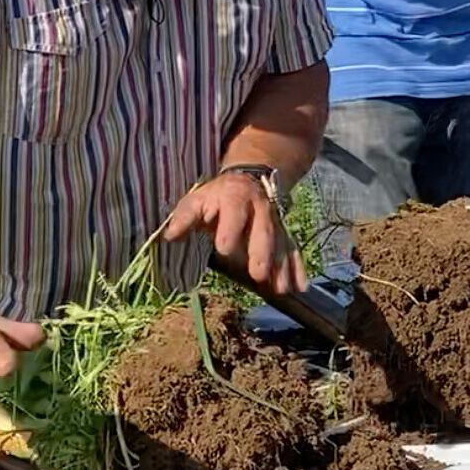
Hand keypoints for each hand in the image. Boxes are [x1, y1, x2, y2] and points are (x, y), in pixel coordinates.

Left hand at [164, 173, 306, 294]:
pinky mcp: (283, 234)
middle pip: (263, 230)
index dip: (230, 228)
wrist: (249, 180)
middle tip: (258, 274)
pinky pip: (292, 250)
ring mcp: (275, 222)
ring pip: (280, 243)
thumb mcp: (198, 199)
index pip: (234, 211)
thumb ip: (185, 217)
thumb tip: (169, 236)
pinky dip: (297, 269)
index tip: (224, 249)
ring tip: (280, 288)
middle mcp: (260, 209)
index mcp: (235, 197)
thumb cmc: (216, 196)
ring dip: (281, 266)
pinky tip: (300, 287)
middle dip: (262, 252)